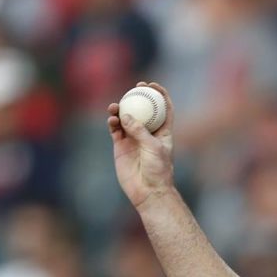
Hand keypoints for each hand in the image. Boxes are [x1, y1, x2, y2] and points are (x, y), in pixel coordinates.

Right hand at [108, 79, 174, 208]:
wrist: (147, 190)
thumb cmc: (157, 170)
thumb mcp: (153, 148)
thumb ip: (140, 131)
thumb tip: (126, 115)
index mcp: (162, 132)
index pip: (164, 109)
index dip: (160, 95)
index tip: (153, 85)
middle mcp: (148, 133)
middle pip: (144, 109)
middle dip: (139, 95)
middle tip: (135, 87)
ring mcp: (133, 138)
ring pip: (126, 117)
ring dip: (121, 108)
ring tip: (116, 106)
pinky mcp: (121, 145)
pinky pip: (115, 128)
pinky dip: (113, 121)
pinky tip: (112, 119)